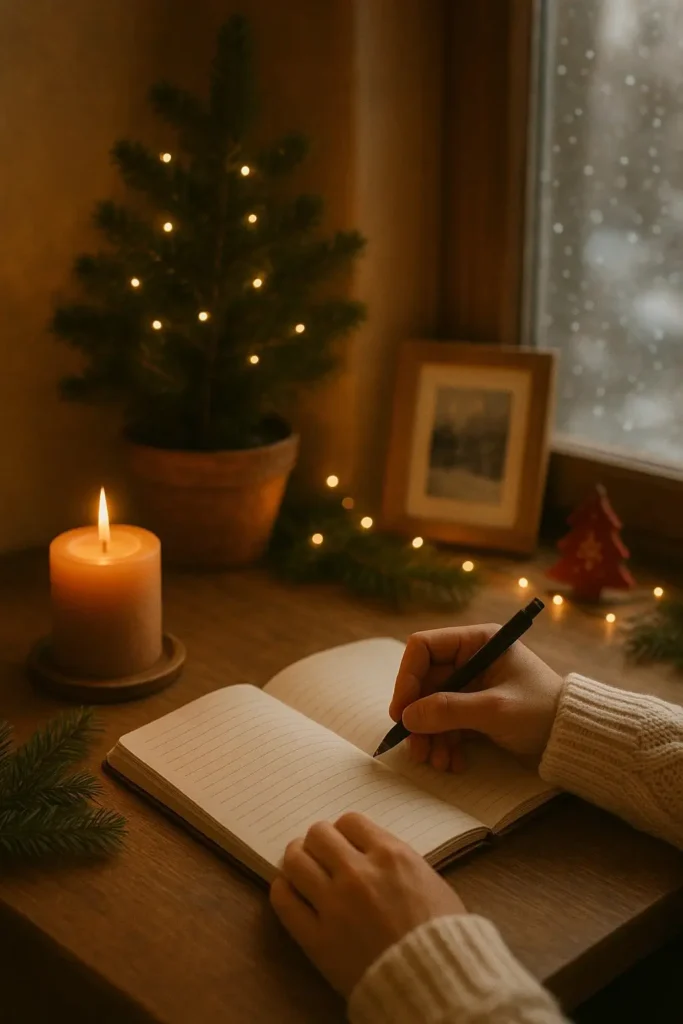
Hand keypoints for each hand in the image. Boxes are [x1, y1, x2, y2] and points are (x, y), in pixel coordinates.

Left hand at [270, 812, 464, 996]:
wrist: (436, 985)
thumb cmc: (444, 936)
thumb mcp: (431, 883)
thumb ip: (398, 862)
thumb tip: (374, 853)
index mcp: (390, 855)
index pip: (350, 822)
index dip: (345, 830)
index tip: (344, 842)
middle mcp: (358, 872)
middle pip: (319, 834)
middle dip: (318, 841)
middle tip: (319, 853)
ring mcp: (334, 904)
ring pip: (296, 860)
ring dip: (296, 859)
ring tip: (300, 866)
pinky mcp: (316, 939)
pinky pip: (284, 901)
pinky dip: (283, 890)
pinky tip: (289, 891)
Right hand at [390, 624, 562, 771]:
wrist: (574, 740)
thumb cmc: (542, 712)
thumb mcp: (495, 710)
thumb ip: (449, 710)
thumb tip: (406, 717)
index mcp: (477, 642)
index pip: (424, 648)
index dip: (407, 678)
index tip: (401, 713)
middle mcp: (470, 658)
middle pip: (424, 683)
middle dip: (419, 717)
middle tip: (416, 749)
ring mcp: (472, 685)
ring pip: (432, 707)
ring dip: (430, 736)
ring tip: (437, 762)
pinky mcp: (474, 710)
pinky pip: (446, 723)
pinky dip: (445, 743)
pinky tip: (453, 762)